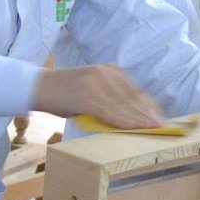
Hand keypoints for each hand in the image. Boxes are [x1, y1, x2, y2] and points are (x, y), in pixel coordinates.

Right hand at [32, 64, 164, 128]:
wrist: (38, 87)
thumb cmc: (64, 92)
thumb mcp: (90, 87)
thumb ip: (108, 97)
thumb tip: (131, 116)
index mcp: (107, 69)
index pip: (134, 89)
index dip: (148, 104)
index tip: (160, 116)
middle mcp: (104, 74)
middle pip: (132, 97)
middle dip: (147, 113)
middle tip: (162, 126)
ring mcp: (95, 85)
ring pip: (123, 106)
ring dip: (139, 119)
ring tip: (152, 129)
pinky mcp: (86, 98)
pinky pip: (109, 112)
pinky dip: (123, 122)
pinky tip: (133, 128)